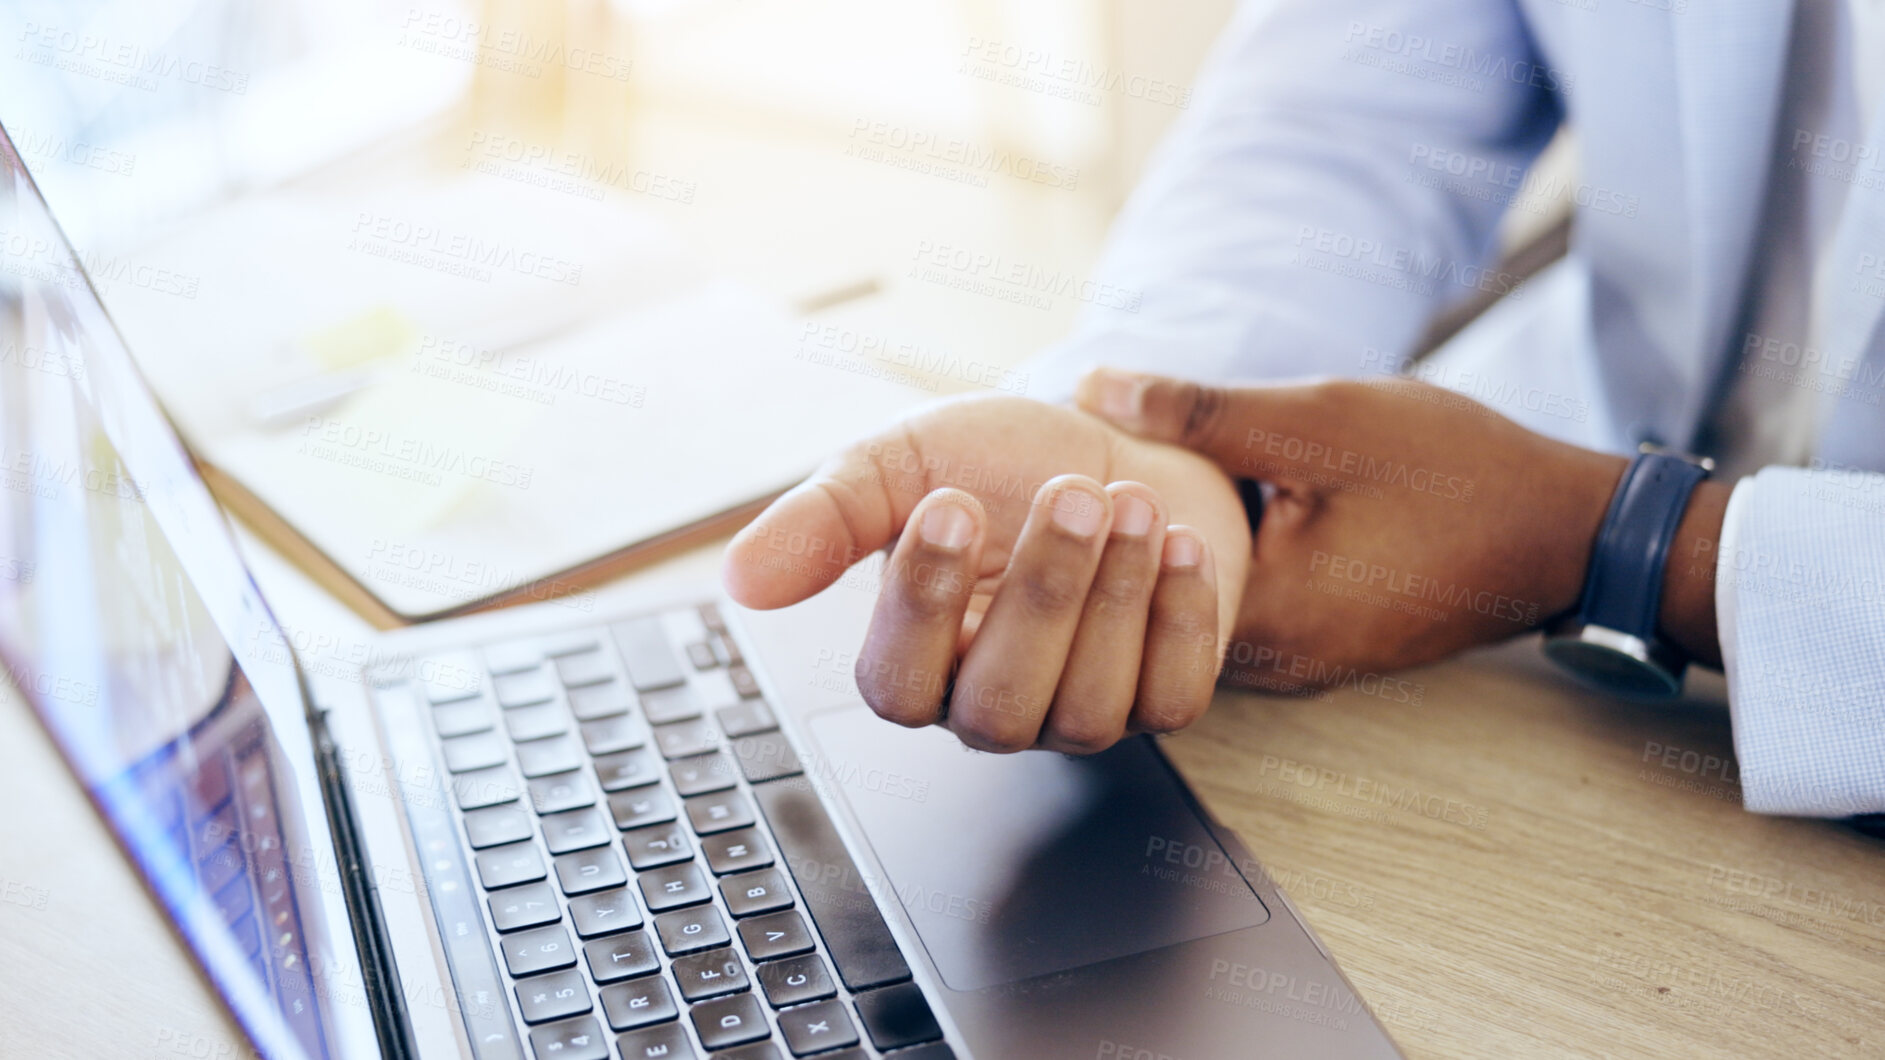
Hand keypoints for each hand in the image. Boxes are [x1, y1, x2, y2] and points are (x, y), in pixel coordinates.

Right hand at [721, 394, 1251, 752]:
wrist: (1107, 440)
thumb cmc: (994, 462)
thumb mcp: (896, 467)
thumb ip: (823, 520)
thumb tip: (740, 578)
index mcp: (913, 659)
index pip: (896, 682)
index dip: (920, 604)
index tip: (949, 504)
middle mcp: (991, 703)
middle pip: (1001, 703)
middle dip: (1043, 597)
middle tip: (1069, 497)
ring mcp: (1078, 711)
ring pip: (1090, 706)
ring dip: (1115, 597)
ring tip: (1129, 500)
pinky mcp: (1160, 696)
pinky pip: (1175, 700)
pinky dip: (1182, 620)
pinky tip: (1177, 542)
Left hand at [1077, 368, 1727, 688]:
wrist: (1569, 531)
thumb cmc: (1454, 471)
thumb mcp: (1320, 420)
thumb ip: (1199, 412)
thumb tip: (1090, 387)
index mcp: (1265, 618)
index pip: (1125, 597)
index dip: (1075, 539)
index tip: (1036, 486)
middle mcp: (1272, 666)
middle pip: (1148, 616)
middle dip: (1105, 551)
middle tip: (1055, 482)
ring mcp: (1299, 667)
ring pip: (1191, 617)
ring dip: (1156, 559)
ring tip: (1105, 490)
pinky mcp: (1321, 651)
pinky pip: (1236, 613)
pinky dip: (1205, 569)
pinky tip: (1186, 514)